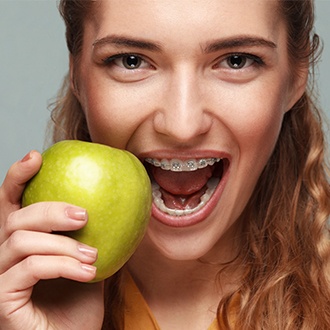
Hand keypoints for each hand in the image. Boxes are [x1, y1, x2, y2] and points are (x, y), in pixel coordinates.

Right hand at [0, 151, 103, 328]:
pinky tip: (88, 273)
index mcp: (23, 244)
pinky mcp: (2, 300)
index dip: (17, 177)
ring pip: (21, 240)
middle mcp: (5, 257)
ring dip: (63, 244)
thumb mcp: (91, 258)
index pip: (10, 204)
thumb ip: (93, 233)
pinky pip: (29, 267)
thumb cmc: (81, 301)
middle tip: (83, 215)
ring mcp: (0, 279)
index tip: (38, 157)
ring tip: (93, 255)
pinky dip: (62, 265)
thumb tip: (118, 201)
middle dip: (50, 210)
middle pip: (14, 218)